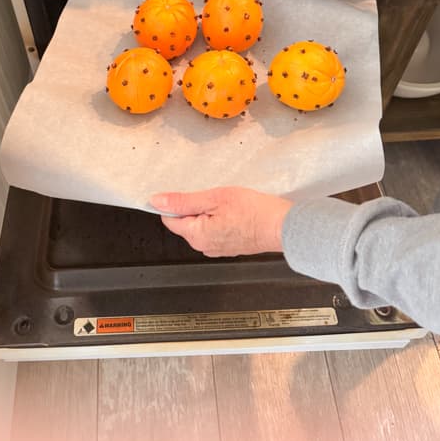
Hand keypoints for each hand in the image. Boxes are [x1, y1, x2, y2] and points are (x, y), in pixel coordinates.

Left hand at [150, 186, 294, 256]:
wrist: (282, 226)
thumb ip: (183, 201)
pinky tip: (233, 211)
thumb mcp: (215, 198)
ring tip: (226, 203)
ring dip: (208, 212)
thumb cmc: (254, 211)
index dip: (176, 202)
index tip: (188, 191)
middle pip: (185, 222)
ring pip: (201, 225)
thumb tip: (157, 201)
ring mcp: (217, 249)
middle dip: (195, 206)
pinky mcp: (228, 247)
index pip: (169, 218)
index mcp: (196, 235)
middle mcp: (204, 246)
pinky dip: (219, 219)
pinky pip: (215, 230)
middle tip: (214, 195)